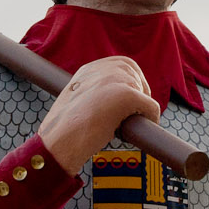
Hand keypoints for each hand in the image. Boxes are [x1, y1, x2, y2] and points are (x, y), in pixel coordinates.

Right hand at [36, 56, 159, 175]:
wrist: (57, 144)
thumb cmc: (63, 132)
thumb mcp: (74, 102)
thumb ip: (92, 94)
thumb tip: (115, 103)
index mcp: (88, 70)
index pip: (121, 64)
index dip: (131, 81)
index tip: (131, 98)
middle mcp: (101, 70)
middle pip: (135, 73)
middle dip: (140, 91)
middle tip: (135, 113)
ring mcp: (114, 80)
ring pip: (143, 91)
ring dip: (142, 107)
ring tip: (129, 125)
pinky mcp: (125, 95)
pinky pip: (151, 106)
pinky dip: (151, 118)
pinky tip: (141, 130)